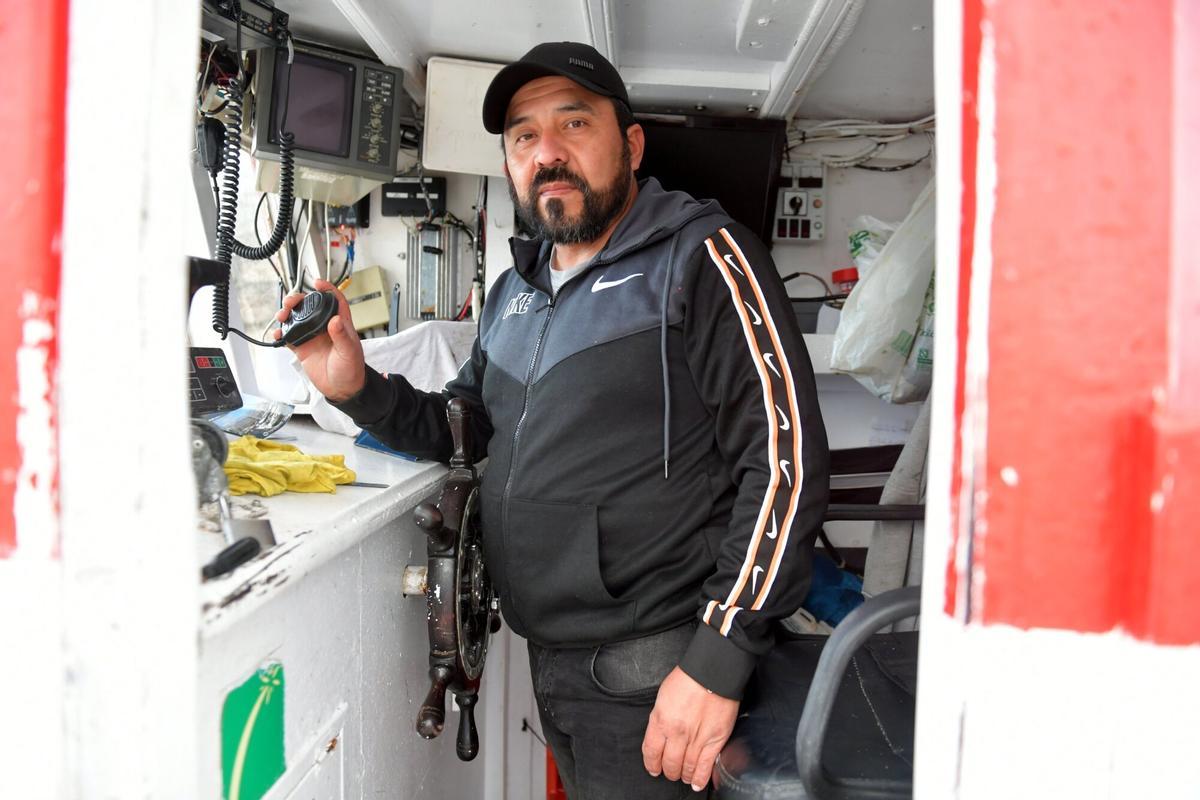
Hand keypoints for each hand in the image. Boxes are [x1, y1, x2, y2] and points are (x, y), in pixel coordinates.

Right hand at [274, 279, 365, 402]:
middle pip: (310, 306)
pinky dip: (281, 334)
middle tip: (291, 302)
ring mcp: (312, 337)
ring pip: (297, 319)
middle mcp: (324, 328)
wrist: (342, 390)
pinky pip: (289, 337)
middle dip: (298, 300)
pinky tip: (278, 335)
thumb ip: (342, 336)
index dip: (327, 289)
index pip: (335, 301)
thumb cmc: (351, 370)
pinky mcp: (302, 348)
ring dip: (287, 314)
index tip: (317, 282)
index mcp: (339, 324)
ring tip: (282, 316)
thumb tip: (335, 320)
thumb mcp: (349, 352)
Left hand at [641, 667, 738, 791]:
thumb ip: (660, 718)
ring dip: (683, 775)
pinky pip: (705, 766)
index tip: (653, 768)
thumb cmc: (688, 679)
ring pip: (686, 768)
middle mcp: (677, 733)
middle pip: (669, 763)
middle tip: (669, 772)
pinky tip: (696, 783)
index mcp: (661, 720)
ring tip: (682, 776)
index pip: (651, 751)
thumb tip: (660, 734)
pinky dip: (699, 778)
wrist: (712, 673)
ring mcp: (696, 739)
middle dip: (668, 771)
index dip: (651, 763)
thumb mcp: (663, 697)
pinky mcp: (714, 741)